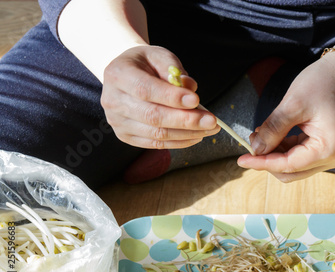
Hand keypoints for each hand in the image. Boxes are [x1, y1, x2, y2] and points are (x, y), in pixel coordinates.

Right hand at [101, 45, 219, 148]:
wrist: (125, 76)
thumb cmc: (145, 64)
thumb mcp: (159, 55)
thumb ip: (174, 69)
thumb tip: (190, 88)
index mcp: (118, 75)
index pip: (145, 90)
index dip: (172, 98)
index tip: (197, 100)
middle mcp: (113, 100)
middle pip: (152, 116)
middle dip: (186, 120)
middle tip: (211, 121)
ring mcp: (117, 122)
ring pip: (156, 134)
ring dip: (187, 133)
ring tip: (209, 129)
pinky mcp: (126, 136)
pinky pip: (156, 144)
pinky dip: (179, 142)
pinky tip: (196, 135)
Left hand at [237, 53, 334, 181]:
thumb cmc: (323, 83)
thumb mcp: (293, 104)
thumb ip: (274, 129)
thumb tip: (256, 150)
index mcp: (329, 148)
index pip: (288, 165)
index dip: (262, 163)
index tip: (240, 160)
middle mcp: (333, 157)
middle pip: (291, 172)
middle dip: (268, 159)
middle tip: (252, 140)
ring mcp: (330, 155)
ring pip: (293, 166)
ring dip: (274, 154)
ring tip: (261, 133)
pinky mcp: (326, 149)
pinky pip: (299, 157)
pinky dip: (283, 149)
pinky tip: (272, 135)